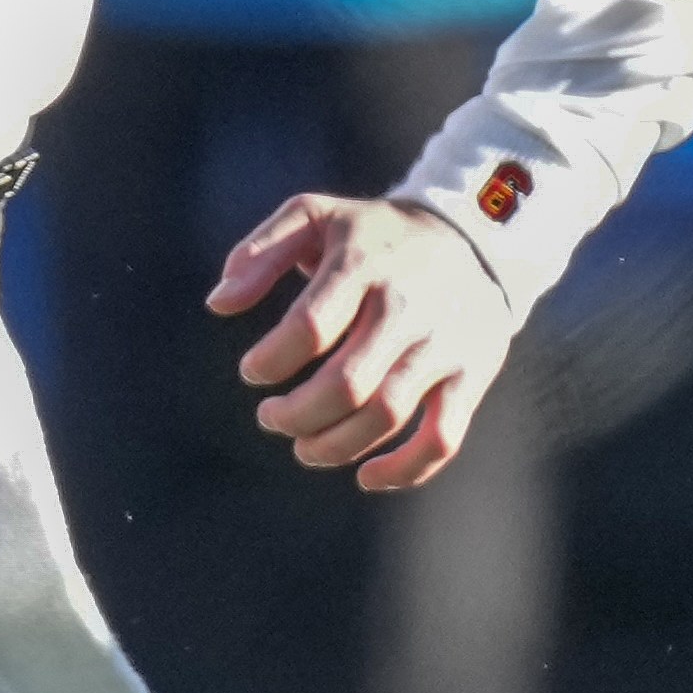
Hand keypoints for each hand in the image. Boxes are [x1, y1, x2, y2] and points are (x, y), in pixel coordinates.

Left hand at [212, 191, 522, 489]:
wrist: (473, 238)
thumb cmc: (375, 235)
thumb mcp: (317, 216)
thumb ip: (261, 251)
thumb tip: (218, 303)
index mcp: (364, 264)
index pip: (309, 327)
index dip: (270, 360)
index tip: (254, 371)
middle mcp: (407, 306)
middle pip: (346, 383)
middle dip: (296, 415)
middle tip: (272, 418)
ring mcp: (443, 344)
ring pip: (385, 415)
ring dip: (334, 445)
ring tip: (305, 446)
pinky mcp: (471, 374)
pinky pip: (442, 437)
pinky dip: (404, 470)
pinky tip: (367, 477)